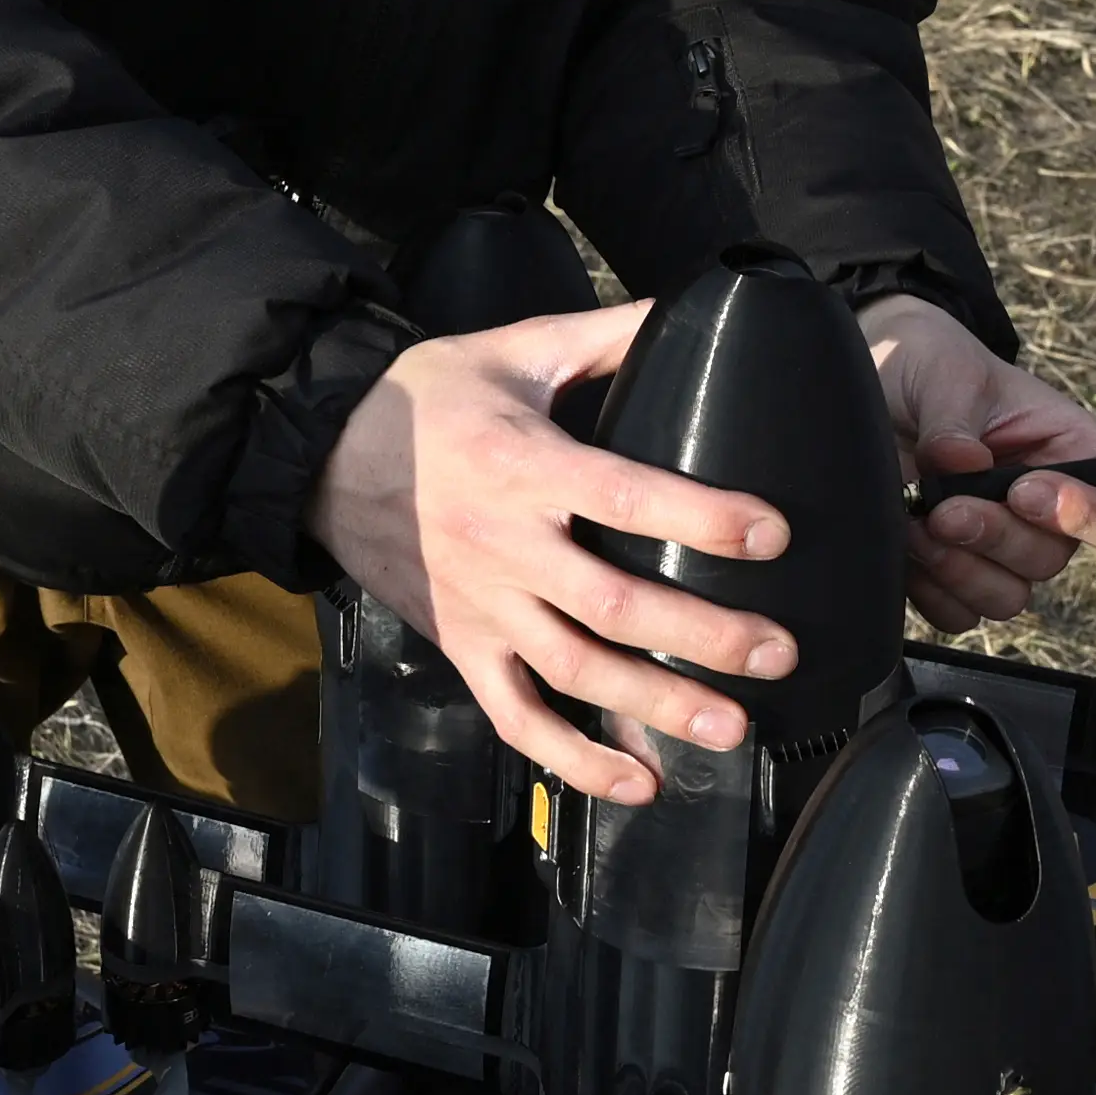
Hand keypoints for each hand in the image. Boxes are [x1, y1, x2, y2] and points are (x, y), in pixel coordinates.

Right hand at [308, 303, 797, 808]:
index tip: (770, 533)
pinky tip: (639, 783)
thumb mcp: (512, 349)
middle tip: (777, 653)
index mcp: (524, 465)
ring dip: (657, 706)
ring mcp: (482, 606)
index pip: (625, 497)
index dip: (701, 518)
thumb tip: (693, 311)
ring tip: (732, 728)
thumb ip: (606, 337)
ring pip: (576, 672)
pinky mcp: (462, 646)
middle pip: (613, 606)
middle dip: (702, 636)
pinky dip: (575, 761)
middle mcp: (504, 546)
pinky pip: (518, 718)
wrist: (318, 453)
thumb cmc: (423, 398)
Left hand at [866, 294, 1095, 631]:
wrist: (881, 385)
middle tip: (943, 507)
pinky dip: (929, 589)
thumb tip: (960, 462)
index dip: (1091, 518)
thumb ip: (953, 419)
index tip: (1025, 492)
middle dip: (994, 537)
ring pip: (1005, 596)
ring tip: (914, 523)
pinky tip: (902, 545)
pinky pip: (956, 612)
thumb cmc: (933, 368)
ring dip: (959, 568)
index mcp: (1073, 454)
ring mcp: (1000, 548)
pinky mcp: (953, 572)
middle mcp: (1046, 512)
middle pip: (1049, 560)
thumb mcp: (946, 373)